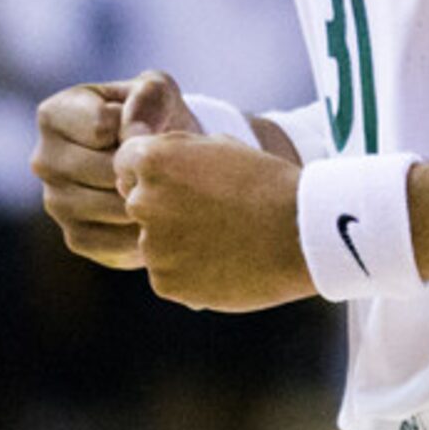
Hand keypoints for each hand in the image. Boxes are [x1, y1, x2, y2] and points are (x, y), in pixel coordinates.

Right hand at [32, 71, 202, 267]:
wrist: (161, 162)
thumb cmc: (154, 117)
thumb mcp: (156, 90)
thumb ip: (148, 97)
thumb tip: (134, 136)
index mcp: (53, 115)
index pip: (100, 127)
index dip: (136, 128)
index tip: (145, 127)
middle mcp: (43, 160)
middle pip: (106, 170)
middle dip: (142, 167)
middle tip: (160, 163)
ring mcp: (55, 202)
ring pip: (113, 206)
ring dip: (146, 198)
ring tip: (159, 185)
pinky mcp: (76, 238)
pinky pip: (115, 241)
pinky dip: (144, 230)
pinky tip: (154, 212)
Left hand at [113, 132, 311, 312]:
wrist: (302, 232)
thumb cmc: (266, 182)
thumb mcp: (219, 146)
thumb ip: (175, 153)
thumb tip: (146, 168)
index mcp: (153, 161)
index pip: (126, 164)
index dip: (155, 171)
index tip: (185, 181)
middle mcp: (143, 202)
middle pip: (138, 204)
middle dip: (163, 207)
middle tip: (209, 212)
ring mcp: (152, 246)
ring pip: (153, 242)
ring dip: (177, 241)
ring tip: (224, 239)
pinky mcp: (165, 283)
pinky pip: (167, 274)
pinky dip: (189, 271)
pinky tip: (224, 262)